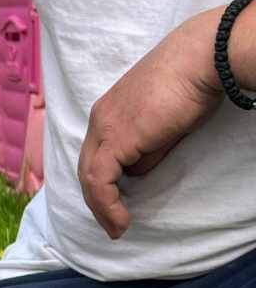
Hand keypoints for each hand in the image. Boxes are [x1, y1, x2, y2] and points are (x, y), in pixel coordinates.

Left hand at [78, 10, 222, 238]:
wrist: (201, 58)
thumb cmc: (191, 83)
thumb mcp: (166, 124)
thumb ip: (148, 148)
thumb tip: (138, 169)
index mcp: (108, 111)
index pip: (96, 153)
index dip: (102, 182)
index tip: (115, 204)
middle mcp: (100, 118)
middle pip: (87, 167)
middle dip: (96, 200)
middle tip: (111, 224)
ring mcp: (105, 127)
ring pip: (89, 177)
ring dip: (101, 208)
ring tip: (116, 229)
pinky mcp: (116, 139)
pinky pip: (100, 180)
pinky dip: (106, 204)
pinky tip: (120, 220)